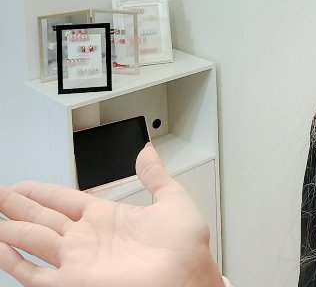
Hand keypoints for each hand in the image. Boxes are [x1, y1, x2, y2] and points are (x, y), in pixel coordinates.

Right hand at [0, 143, 224, 286]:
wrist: (187, 275)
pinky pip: (34, 273)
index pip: (65, 201)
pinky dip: (14, 263)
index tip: (23, 185)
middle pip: (43, 218)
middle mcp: (88, 238)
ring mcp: (78, 260)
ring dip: (11, 229)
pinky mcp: (73, 281)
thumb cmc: (185, 246)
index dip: (42, 193)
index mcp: (108, 217)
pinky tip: (1, 249)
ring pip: (34, 240)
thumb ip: (154, 176)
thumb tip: (147, 151)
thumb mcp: (171, 199)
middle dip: (18, 206)